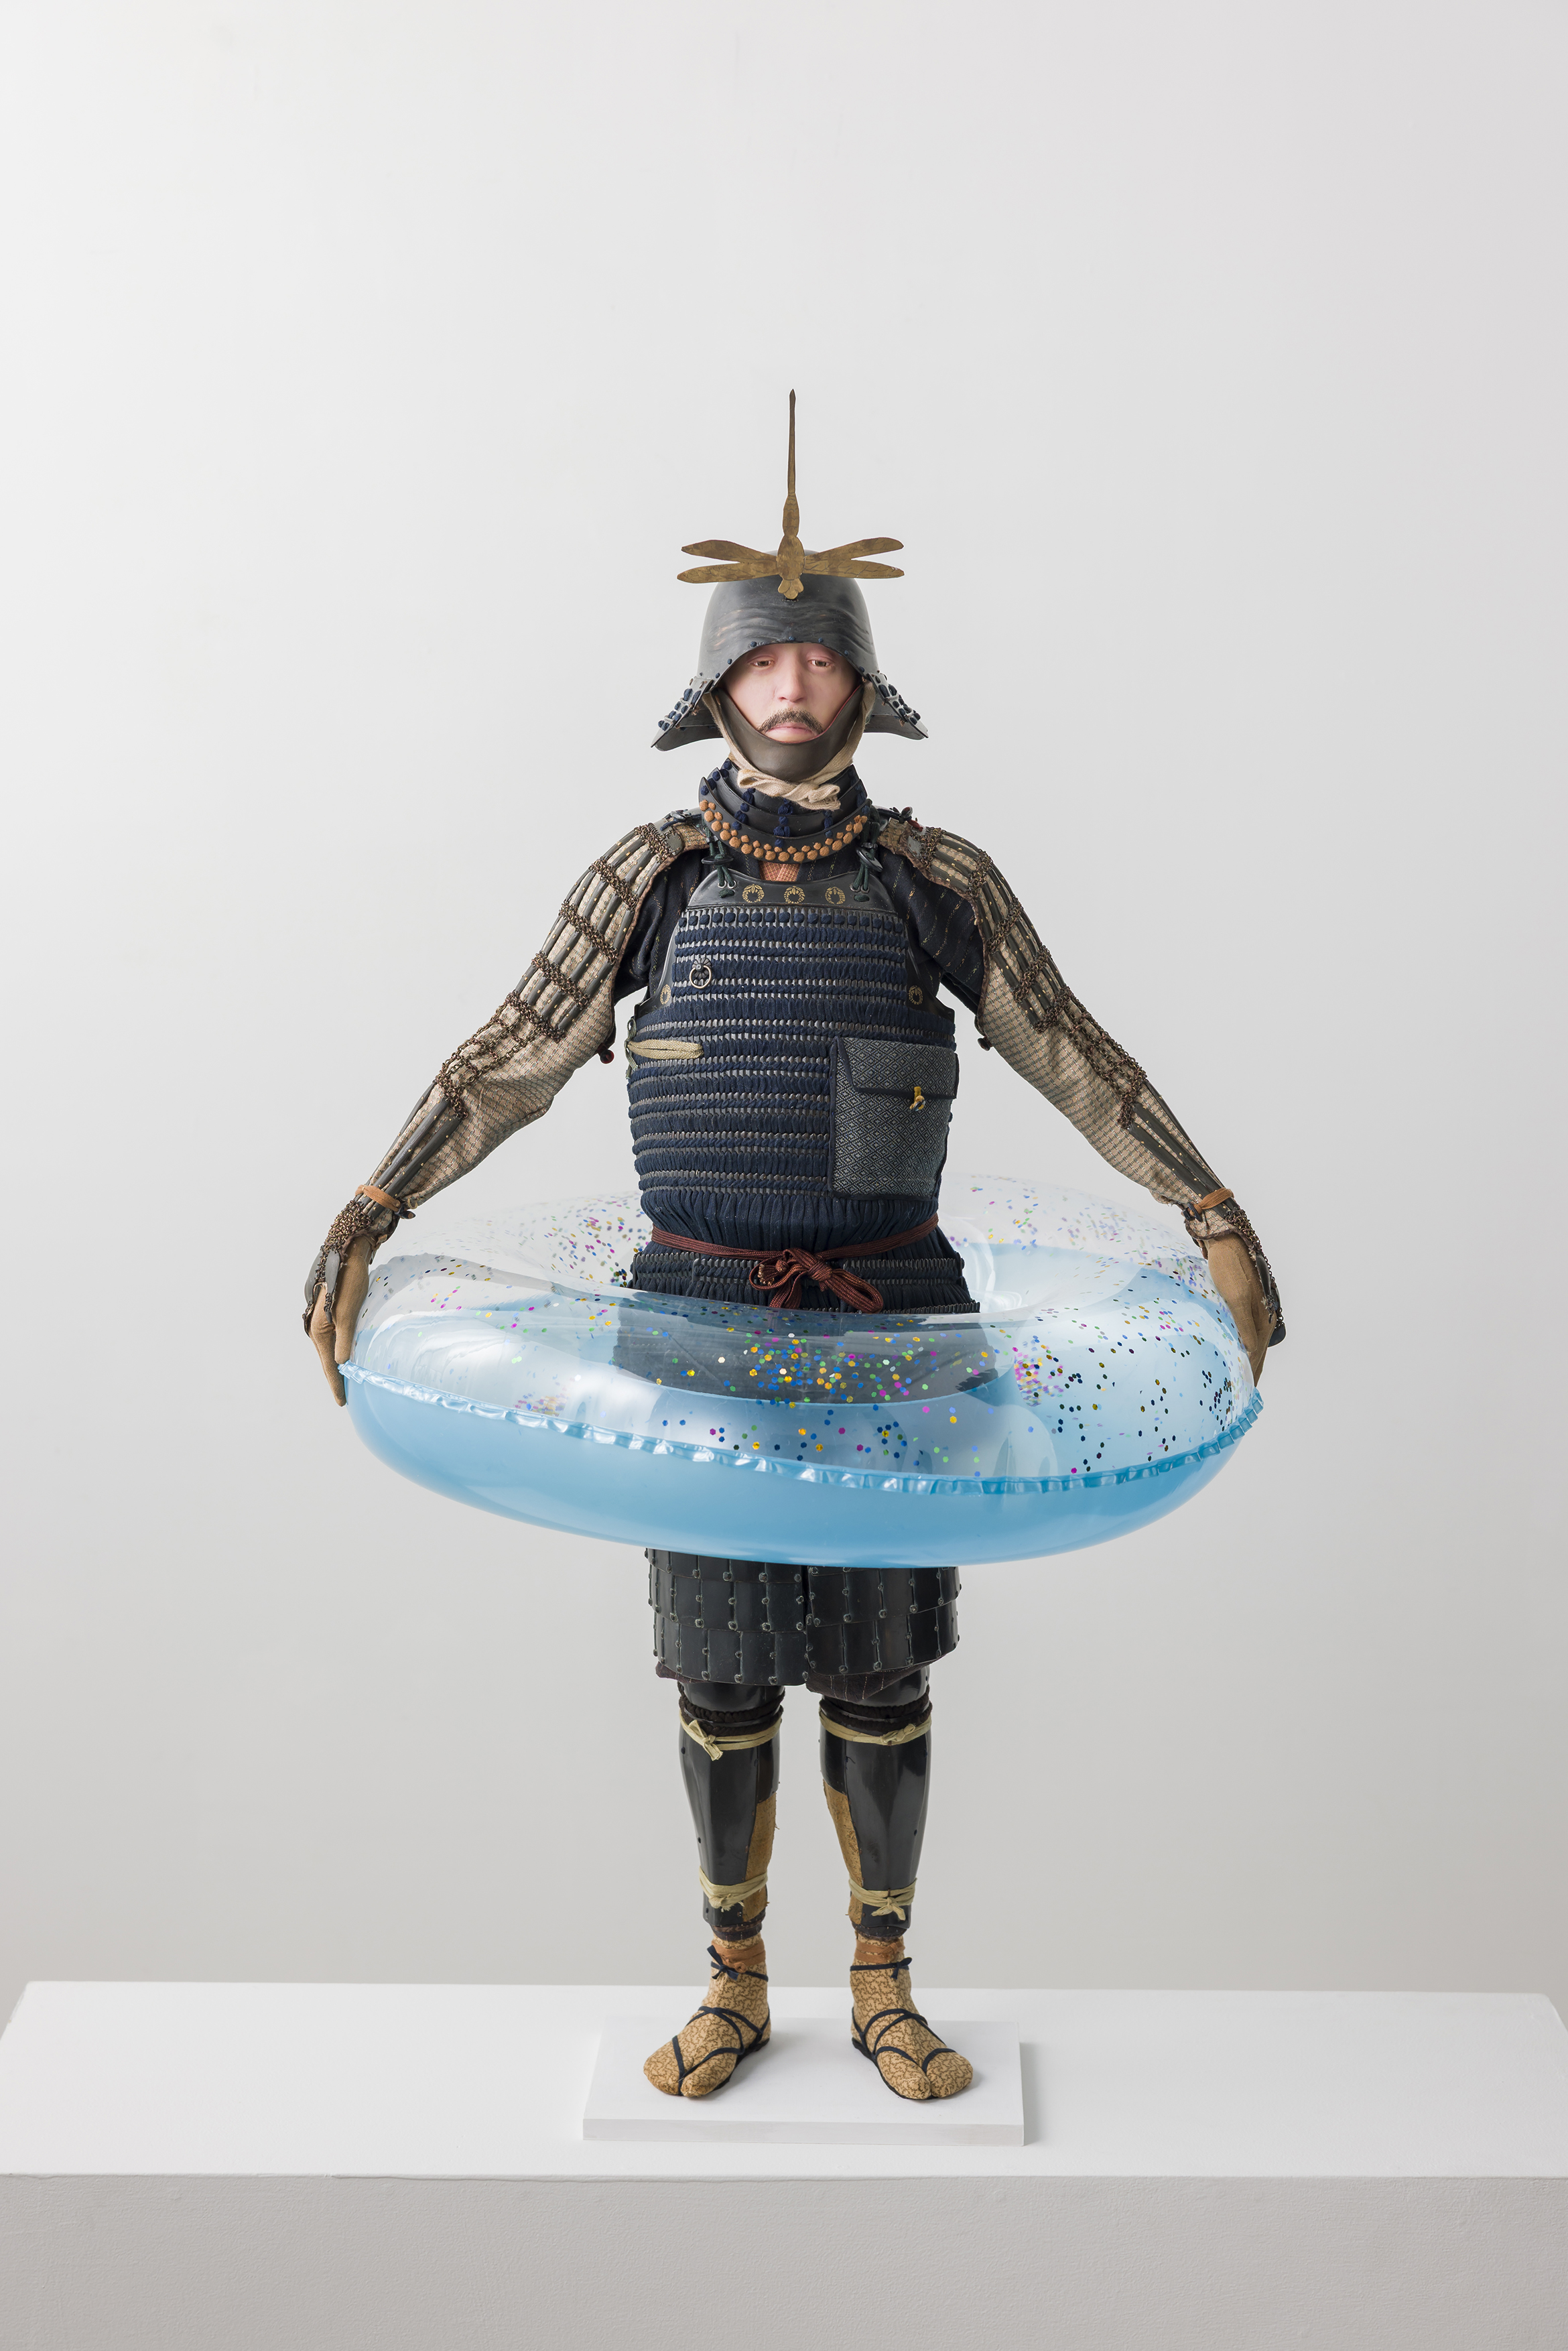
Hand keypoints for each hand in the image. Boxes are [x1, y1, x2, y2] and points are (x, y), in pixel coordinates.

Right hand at [309, 1233, 373, 1406]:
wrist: (349, 1251)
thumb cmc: (350, 1280)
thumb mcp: (348, 1312)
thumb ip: (345, 1339)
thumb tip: (342, 1364)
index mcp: (318, 1329)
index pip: (328, 1365)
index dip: (336, 1384)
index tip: (342, 1403)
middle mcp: (318, 1326)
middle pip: (327, 1358)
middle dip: (336, 1377)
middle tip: (345, 1396)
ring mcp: (324, 1318)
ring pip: (332, 1348)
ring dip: (339, 1363)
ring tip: (348, 1380)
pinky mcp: (333, 1311)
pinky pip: (337, 1337)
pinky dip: (343, 1349)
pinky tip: (350, 1353)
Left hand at [1205, 1233, 1273, 1384]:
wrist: (1225, 1239)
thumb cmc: (1228, 1266)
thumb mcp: (1235, 1296)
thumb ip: (1244, 1324)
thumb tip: (1250, 1352)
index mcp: (1264, 1317)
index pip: (1257, 1355)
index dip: (1250, 1374)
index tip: (1244, 1393)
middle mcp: (1263, 1316)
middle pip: (1258, 1353)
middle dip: (1252, 1373)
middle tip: (1244, 1394)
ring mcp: (1255, 1310)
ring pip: (1253, 1344)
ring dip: (1247, 1361)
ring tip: (1240, 1379)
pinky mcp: (1244, 1303)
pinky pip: (1245, 1333)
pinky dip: (1241, 1347)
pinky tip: (1234, 1352)